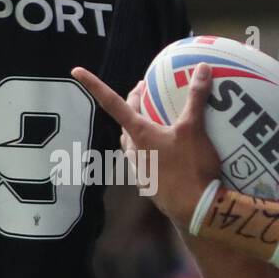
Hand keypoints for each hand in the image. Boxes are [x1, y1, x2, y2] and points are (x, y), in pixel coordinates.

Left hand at [71, 63, 220, 228]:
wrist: (195, 210)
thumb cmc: (191, 168)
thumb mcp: (195, 129)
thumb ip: (196, 98)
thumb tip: (202, 67)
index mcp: (139, 134)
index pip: (112, 102)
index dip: (94, 84)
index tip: (76, 70)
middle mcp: (134, 151)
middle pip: (125, 122)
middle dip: (131, 104)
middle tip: (144, 92)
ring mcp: (140, 170)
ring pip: (132, 143)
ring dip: (138, 128)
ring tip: (153, 120)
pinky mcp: (150, 185)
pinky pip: (144, 160)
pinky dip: (150, 149)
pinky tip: (165, 151)